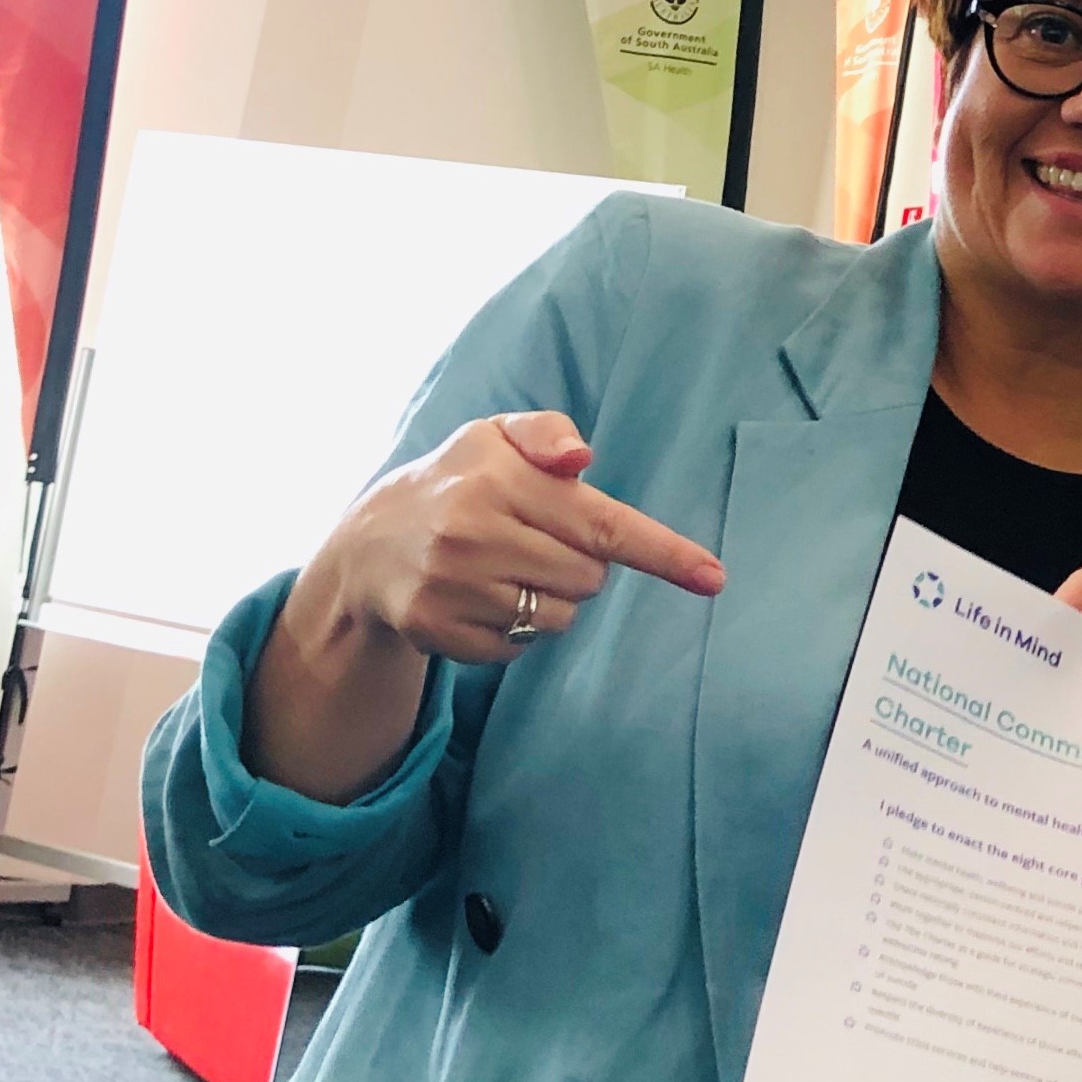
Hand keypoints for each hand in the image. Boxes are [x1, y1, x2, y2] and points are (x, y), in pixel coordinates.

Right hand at [251, 412, 726, 804]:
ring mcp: (452, 586)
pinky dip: (513, 631)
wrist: (368, 543)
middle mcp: (473, 533)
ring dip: (548, 601)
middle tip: (532, 542)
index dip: (663, 552)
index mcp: (500, 480)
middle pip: (588, 578)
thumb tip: (580, 458)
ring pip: (559, 619)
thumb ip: (547, 433)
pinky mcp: (435, 630)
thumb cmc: (459, 482)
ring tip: (502, 570)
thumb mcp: (496, 436)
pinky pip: (518, 648)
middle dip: (576, 565)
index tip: (713, 577)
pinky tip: (478, 599)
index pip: (601, 523)